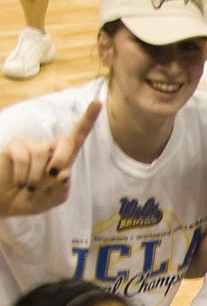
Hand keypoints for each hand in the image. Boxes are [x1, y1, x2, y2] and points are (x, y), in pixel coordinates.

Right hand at [0, 99, 98, 216]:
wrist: (5, 203)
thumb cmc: (30, 199)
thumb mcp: (52, 199)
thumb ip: (61, 190)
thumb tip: (64, 174)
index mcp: (63, 158)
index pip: (78, 137)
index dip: (88, 120)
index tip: (97, 102)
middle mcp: (48, 148)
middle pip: (66, 142)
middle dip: (62, 159)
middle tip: (52, 175)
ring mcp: (30, 145)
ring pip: (42, 155)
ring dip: (37, 178)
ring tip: (30, 187)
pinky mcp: (14, 146)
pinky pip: (24, 159)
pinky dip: (23, 176)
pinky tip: (19, 182)